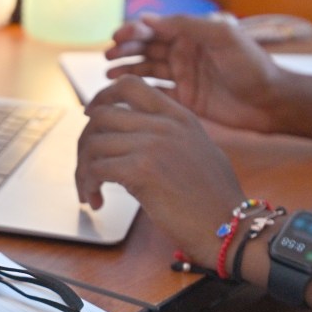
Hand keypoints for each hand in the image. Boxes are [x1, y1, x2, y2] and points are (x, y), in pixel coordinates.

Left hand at [76, 76, 245, 268]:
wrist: (229, 225)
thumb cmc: (213, 199)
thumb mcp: (196, 152)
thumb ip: (166, 138)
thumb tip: (128, 140)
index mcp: (179, 116)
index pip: (130, 85)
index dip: (102, 96)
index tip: (88, 114)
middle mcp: (165, 124)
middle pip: (101, 116)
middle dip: (84, 143)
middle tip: (85, 169)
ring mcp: (153, 144)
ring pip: (93, 144)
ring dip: (82, 170)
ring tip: (89, 192)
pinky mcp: (142, 169)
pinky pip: (96, 169)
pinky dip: (88, 185)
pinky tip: (96, 201)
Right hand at [105, 14, 284, 132]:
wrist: (270, 101)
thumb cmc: (251, 64)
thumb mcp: (223, 36)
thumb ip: (187, 25)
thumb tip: (149, 19)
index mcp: (192, 34)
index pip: (156, 28)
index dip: (134, 31)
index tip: (117, 38)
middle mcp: (184, 52)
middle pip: (146, 48)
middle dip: (125, 50)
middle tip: (108, 56)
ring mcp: (183, 76)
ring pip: (146, 70)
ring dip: (126, 70)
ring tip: (108, 75)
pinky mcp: (184, 99)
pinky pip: (155, 93)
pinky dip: (138, 92)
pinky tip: (122, 94)